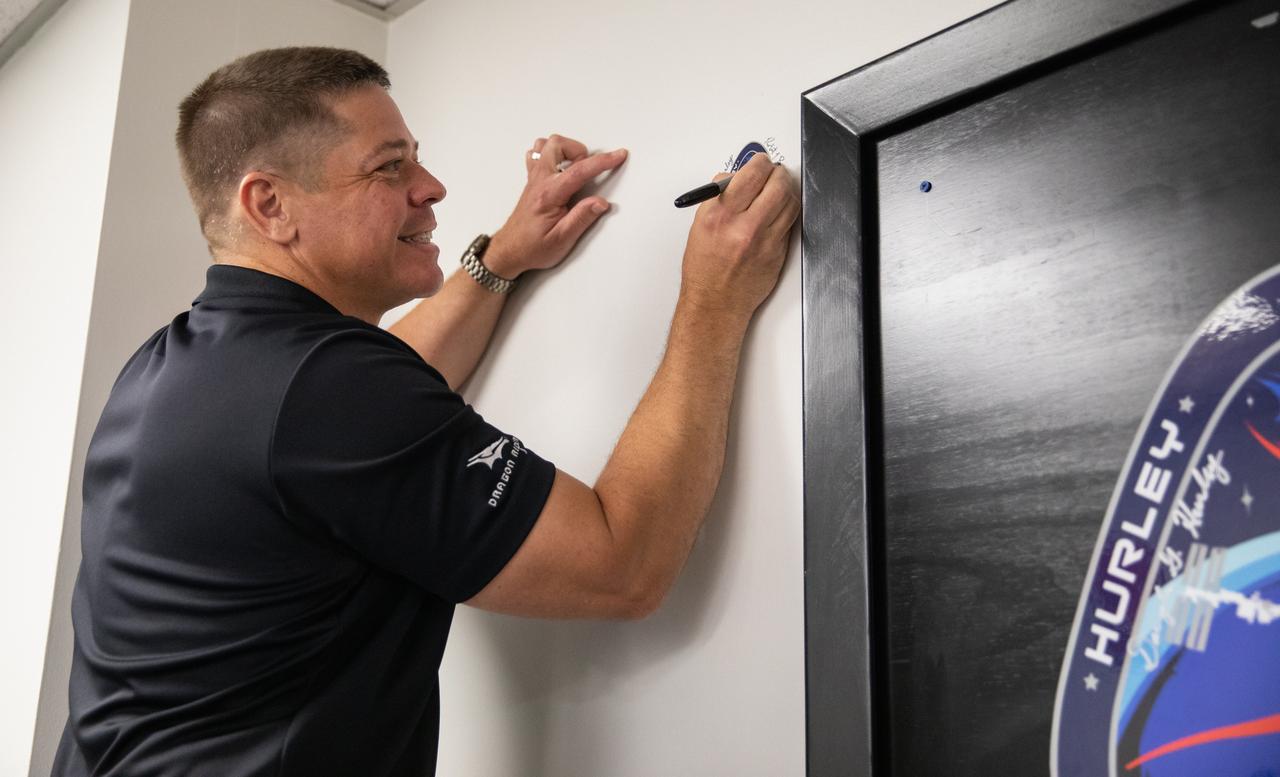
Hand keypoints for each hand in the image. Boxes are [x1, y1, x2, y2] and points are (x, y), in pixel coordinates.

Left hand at [484, 134, 627, 277]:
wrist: (509, 251)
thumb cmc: (532, 248)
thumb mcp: (561, 240)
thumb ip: (582, 218)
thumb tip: (600, 202)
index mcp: (549, 195)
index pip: (578, 171)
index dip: (602, 162)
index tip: (618, 156)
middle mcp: (539, 181)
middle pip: (557, 145)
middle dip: (580, 150)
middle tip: (590, 168)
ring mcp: (534, 179)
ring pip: (546, 145)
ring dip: (565, 150)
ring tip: (576, 167)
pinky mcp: (533, 181)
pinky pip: (538, 154)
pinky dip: (552, 154)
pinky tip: (561, 168)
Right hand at [679, 153, 799, 318]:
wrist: (716, 303)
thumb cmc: (704, 269)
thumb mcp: (700, 226)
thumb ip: (719, 198)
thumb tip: (734, 178)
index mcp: (720, 216)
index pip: (751, 174)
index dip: (760, 163)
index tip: (760, 162)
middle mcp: (744, 227)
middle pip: (777, 184)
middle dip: (777, 173)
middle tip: (773, 173)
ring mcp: (765, 241)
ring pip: (790, 202)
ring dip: (786, 190)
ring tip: (777, 190)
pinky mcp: (778, 253)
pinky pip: (790, 222)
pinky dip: (786, 212)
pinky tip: (777, 212)